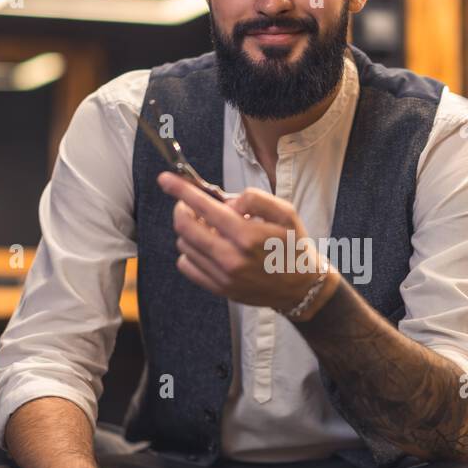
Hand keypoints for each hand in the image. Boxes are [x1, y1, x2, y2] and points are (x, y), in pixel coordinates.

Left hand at [157, 171, 339, 316]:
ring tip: (210, 227)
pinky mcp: (219, 288)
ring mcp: (222, 276)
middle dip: (182, 208)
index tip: (165, 179)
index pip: (202, 207)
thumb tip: (227, 202)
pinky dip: (190, 251)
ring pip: (184, 244)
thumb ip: (255, 199)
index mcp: (247, 236)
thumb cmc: (294, 246)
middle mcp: (231, 258)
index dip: (180, 190)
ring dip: (190, 230)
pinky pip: (187, 265)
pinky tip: (207, 245)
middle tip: (192, 204)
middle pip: (184, 226)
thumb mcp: (286, 213)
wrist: (301, 287)